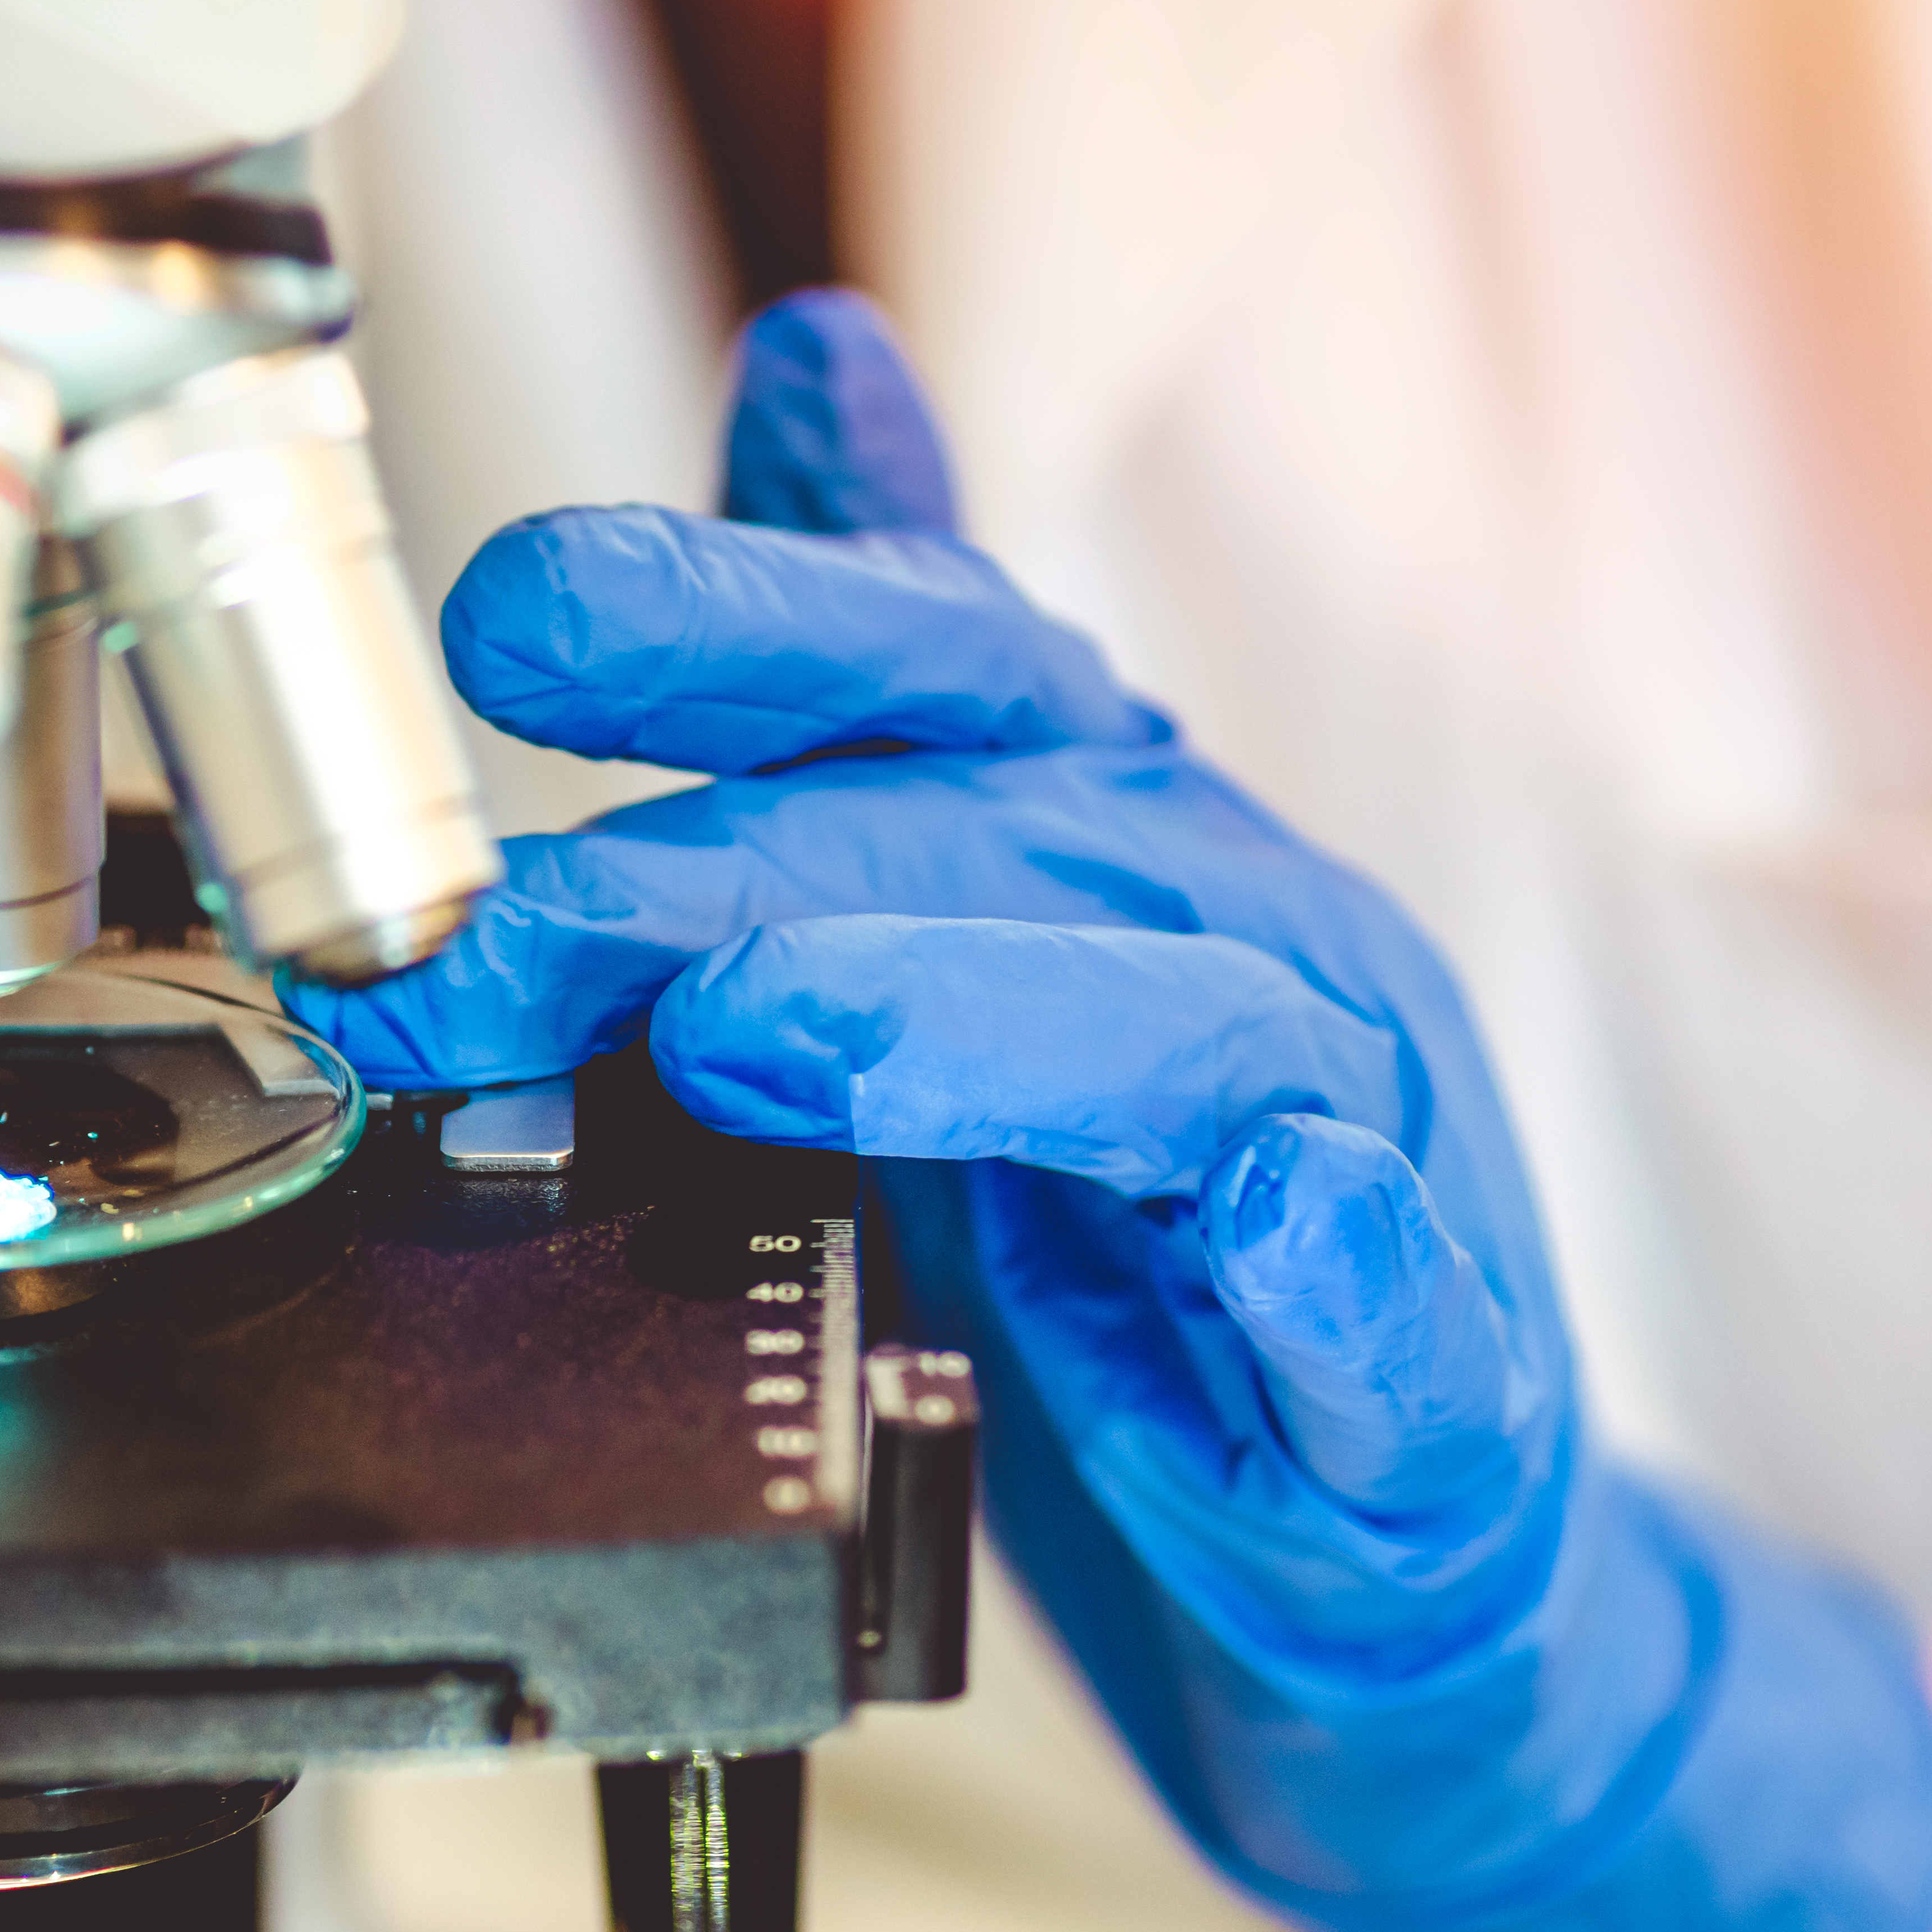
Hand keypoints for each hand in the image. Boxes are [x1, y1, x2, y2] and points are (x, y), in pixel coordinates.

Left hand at [305, 293, 1931, 1931]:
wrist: (1409, 1570)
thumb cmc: (1152, 1261)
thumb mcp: (983, 940)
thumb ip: (884, 698)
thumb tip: (815, 361)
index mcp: (1119, 842)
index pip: (935, 661)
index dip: (727, 612)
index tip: (507, 614)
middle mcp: (1251, 949)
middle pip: (994, 843)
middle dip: (714, 868)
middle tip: (493, 932)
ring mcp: (1369, 1164)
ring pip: (1185, 1044)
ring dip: (965, 1022)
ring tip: (758, 1033)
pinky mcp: (1438, 1398)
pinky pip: (1397, 1313)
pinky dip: (1338, 1267)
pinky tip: (1272, 1231)